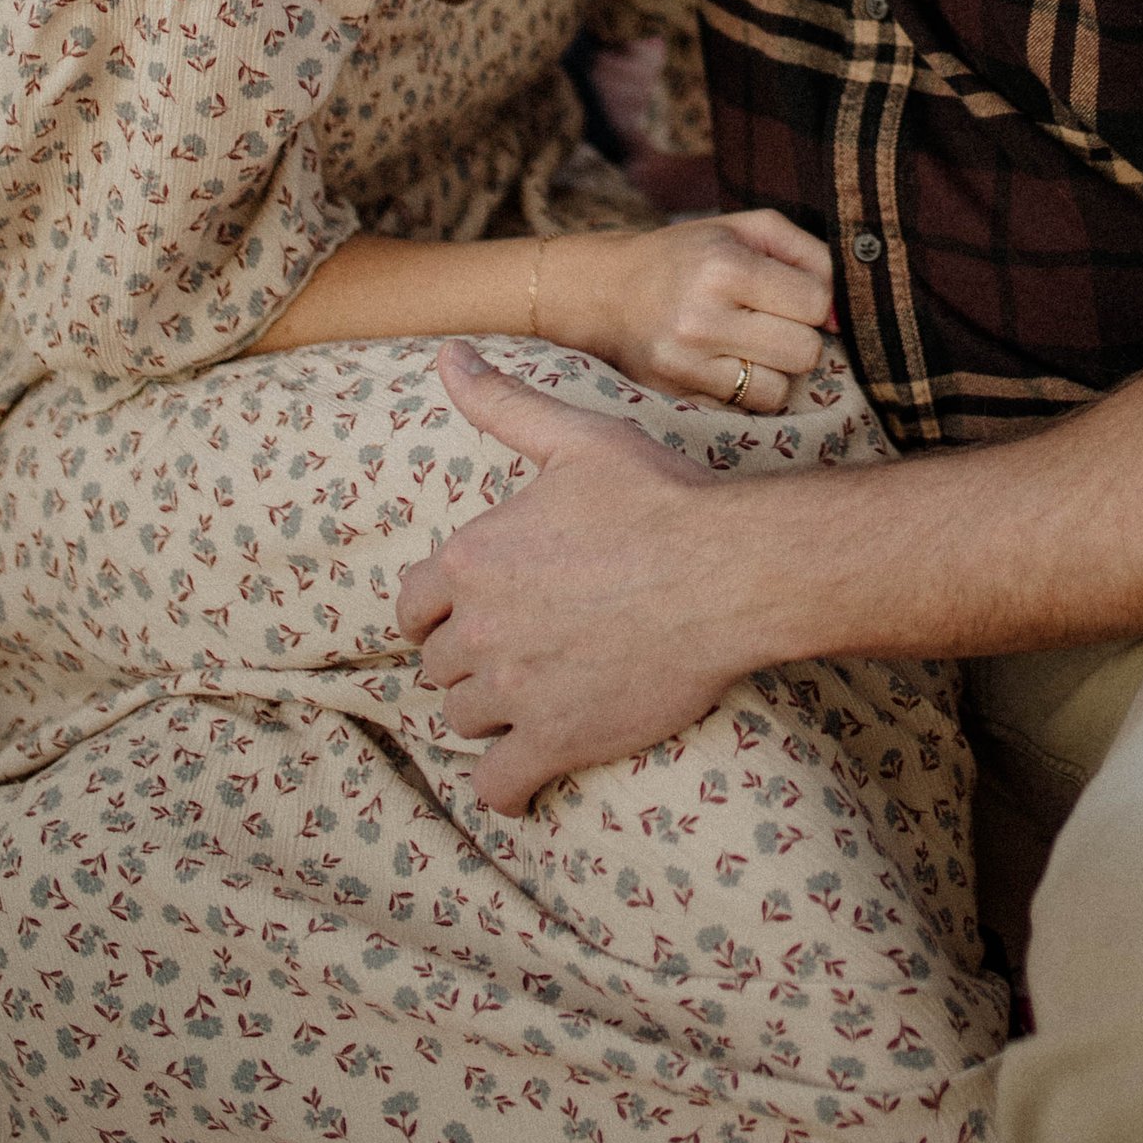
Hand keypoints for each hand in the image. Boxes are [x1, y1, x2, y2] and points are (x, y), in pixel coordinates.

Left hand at [401, 342, 747, 807]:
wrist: (729, 570)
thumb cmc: (658, 498)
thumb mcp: (576, 439)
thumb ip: (502, 404)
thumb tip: (447, 355)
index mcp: (473, 558)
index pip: (413, 605)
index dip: (438, 611)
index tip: (472, 613)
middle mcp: (479, 628)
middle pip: (438, 666)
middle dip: (470, 660)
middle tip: (520, 650)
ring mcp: (515, 690)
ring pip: (463, 721)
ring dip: (489, 714)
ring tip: (533, 697)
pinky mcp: (557, 740)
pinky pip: (498, 787)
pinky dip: (505, 787)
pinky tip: (527, 775)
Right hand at [555, 206, 831, 412]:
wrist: (606, 294)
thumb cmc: (689, 256)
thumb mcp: (745, 229)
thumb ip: (809, 255)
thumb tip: (842, 315)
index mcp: (723, 266)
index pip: (816, 301)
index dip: (813, 298)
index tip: (789, 292)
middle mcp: (701, 318)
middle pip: (805, 352)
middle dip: (797, 336)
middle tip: (768, 319)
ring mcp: (685, 365)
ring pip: (779, 390)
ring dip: (773, 369)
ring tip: (746, 344)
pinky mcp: (676, 398)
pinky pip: (745, 410)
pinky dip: (744, 391)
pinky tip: (722, 364)